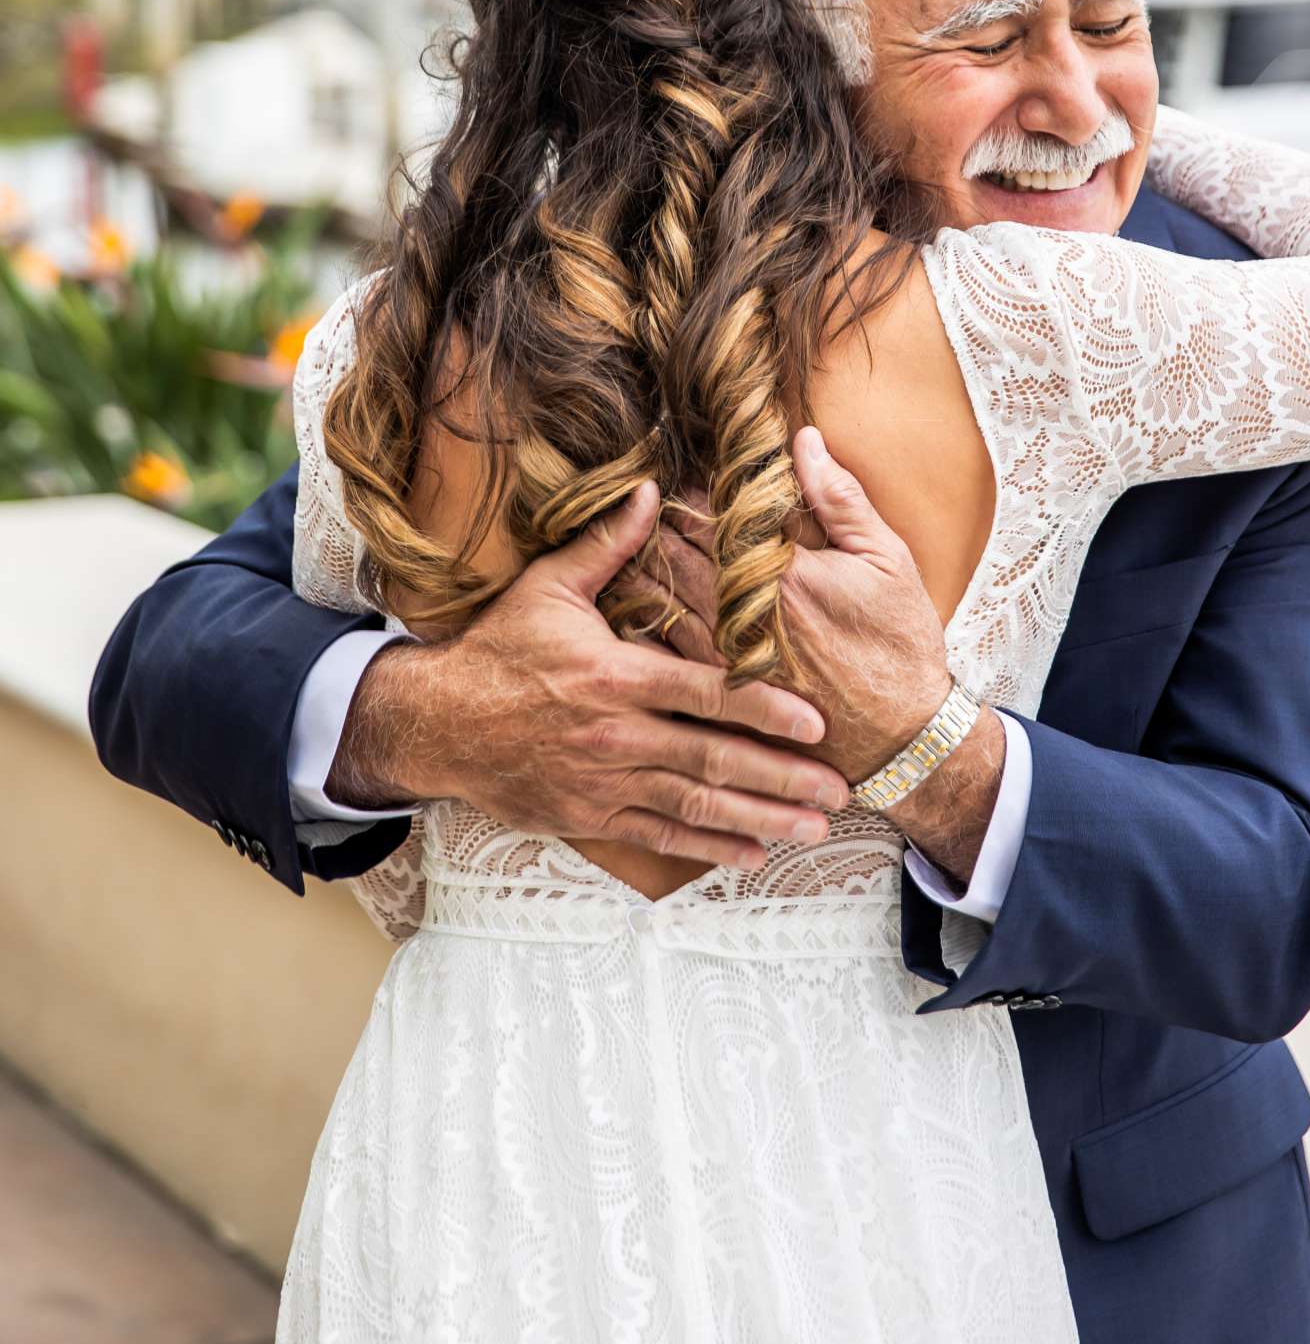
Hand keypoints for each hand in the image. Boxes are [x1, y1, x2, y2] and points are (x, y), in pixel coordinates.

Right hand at [328, 483, 849, 871]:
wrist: (438, 721)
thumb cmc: (499, 649)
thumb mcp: (549, 587)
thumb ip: (608, 544)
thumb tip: (652, 490)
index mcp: (615, 675)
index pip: (706, 693)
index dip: (765, 708)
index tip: (815, 722)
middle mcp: (617, 735)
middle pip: (715, 759)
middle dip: (782, 777)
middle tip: (839, 789)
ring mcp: (604, 781)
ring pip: (696, 805)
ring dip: (760, 819)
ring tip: (812, 828)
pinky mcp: (589, 815)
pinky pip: (659, 835)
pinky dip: (708, 847)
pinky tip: (751, 854)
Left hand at [638, 433, 1005, 881]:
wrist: (900, 737)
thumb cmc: (898, 643)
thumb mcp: (886, 559)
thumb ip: (840, 498)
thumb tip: (803, 438)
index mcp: (778, 573)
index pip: (711, 514)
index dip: (692, 490)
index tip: (682, 474)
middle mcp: (740, 614)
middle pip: (675, 551)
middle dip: (658, 522)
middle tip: (645, 500)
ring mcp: (723, 656)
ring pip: (660, 596)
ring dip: (642, 564)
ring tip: (630, 541)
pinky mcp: (718, 690)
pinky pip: (662, 646)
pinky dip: (645, 616)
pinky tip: (633, 599)